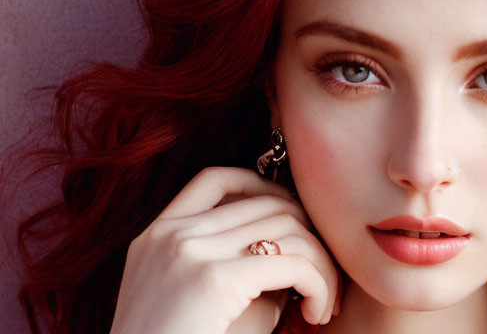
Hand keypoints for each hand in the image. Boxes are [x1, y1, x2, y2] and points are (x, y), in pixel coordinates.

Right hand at [109, 166, 340, 333]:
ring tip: (324, 303)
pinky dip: (319, 283)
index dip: (264, 187)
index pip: (215, 179)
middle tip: (323, 274)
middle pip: (266, 203)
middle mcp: (169, 235)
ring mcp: (188, 252)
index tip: (294, 219)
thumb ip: (242, 264)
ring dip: (321, 264)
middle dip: (309, 235)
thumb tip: (299, 245)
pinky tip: (317, 312)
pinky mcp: (213, 280)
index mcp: (156, 237)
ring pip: (287, 229)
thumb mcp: (201, 301)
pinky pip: (293, 263)